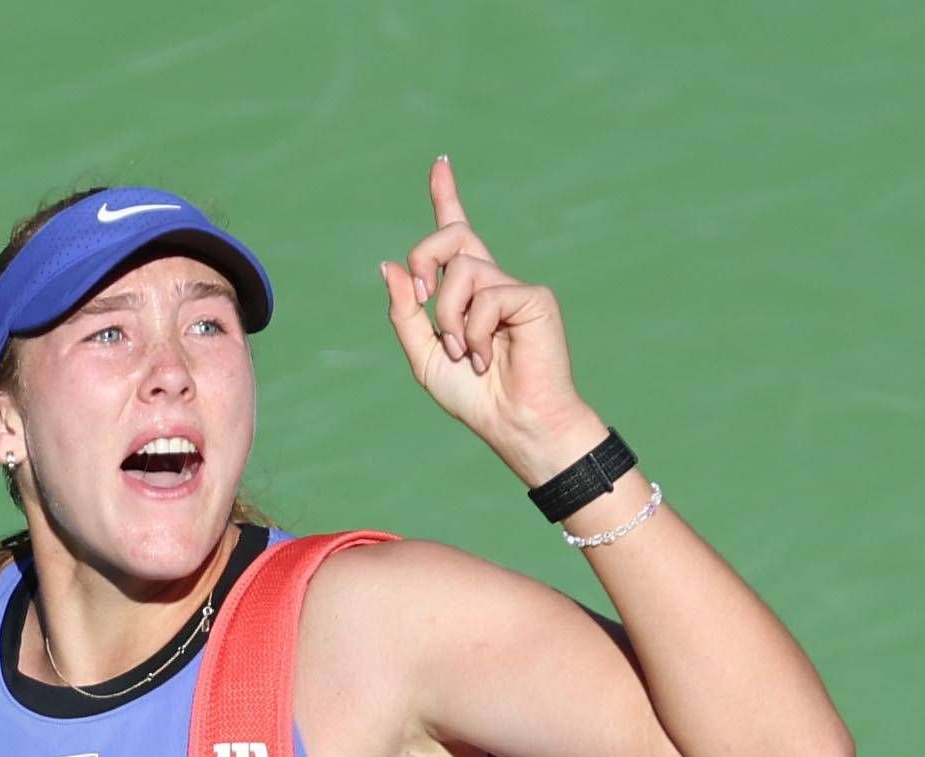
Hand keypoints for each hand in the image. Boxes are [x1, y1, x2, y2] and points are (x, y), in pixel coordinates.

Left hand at [377, 154, 607, 486]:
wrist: (515, 424)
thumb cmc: (477, 397)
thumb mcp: (425, 355)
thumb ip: (405, 312)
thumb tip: (389, 264)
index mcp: (467, 293)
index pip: (456, 235)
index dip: (447, 197)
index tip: (440, 164)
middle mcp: (492, 283)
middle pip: (451, 236)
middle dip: (425, 260)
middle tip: (424, 300)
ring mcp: (515, 288)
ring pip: (462, 270)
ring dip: (450, 316)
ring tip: (467, 353)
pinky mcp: (534, 298)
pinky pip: (485, 295)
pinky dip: (474, 331)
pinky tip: (488, 357)